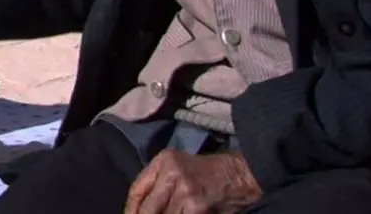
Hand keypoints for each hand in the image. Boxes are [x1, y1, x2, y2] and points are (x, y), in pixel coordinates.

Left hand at [124, 150, 260, 213]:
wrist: (239, 175)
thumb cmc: (206, 172)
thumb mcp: (177, 166)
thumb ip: (157, 182)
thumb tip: (138, 208)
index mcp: (163, 161)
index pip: (137, 189)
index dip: (131, 209)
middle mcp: (171, 173)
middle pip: (146, 209)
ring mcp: (184, 191)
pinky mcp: (197, 207)